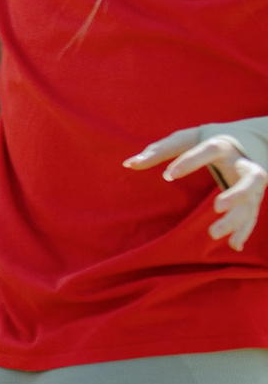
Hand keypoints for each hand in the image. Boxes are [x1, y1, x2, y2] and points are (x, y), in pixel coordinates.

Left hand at [127, 122, 267, 250]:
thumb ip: (159, 150)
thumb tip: (128, 164)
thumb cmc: (208, 138)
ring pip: (253, 202)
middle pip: (252, 178)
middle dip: (238, 193)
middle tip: (217, 207)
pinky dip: (245, 230)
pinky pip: (253, 215)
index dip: (190, 162)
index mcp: (223, 146)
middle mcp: (243, 164)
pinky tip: (233, 246)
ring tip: (213, 234)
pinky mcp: (254, 197)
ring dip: (237, 219)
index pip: (210, 150)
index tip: (168, 176)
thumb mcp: (186, 139)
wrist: (253, 137)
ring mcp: (252, 183)